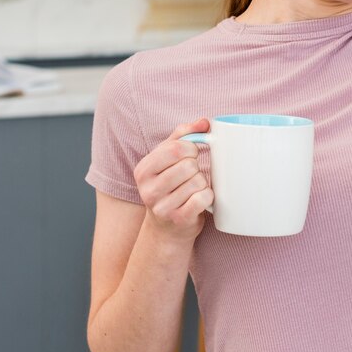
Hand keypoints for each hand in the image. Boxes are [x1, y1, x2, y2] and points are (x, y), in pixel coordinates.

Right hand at [134, 118, 213, 243]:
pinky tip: (200, 199)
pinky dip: (207, 196)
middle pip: (187, 165)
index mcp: (143, 169)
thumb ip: (183, 135)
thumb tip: (205, 122)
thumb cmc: (170, 187)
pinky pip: (202, 198)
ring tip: (194, 189)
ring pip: (197, 182)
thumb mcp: (168, 159)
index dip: (191, 148)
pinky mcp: (178, 219)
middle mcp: (148, 189)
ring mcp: (162, 207)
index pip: (175, 148)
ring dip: (202, 183)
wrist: (167, 228)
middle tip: (192, 175)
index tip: (192, 155)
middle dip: (197, 167)